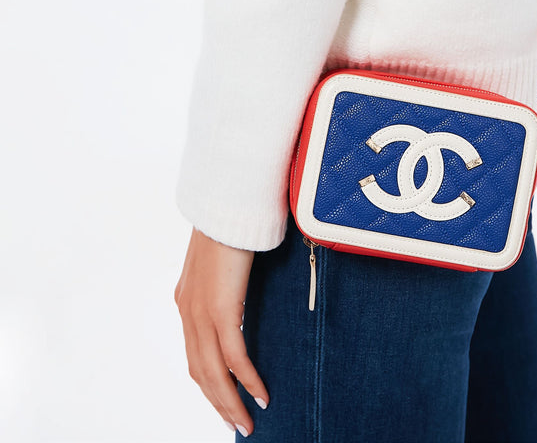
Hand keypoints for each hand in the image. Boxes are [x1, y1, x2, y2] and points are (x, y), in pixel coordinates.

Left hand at [174, 226, 269, 435]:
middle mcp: (189, 312)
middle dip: (220, 403)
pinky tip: (261, 395)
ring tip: (248, 422)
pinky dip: (247, 380)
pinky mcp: (221, 310)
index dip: (209, 383)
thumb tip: (242, 288)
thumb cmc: (232, 224)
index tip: (224, 401)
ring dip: (231, 402)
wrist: (227, 204)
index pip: (195, 356)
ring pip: (215, 373)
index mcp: (187, 302)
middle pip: (202, 373)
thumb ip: (226, 281)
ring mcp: (202, 313)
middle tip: (238, 424)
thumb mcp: (223, 261)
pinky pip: (235, 357)